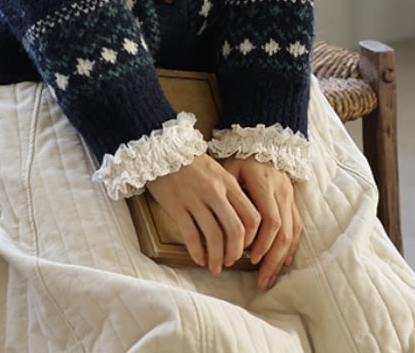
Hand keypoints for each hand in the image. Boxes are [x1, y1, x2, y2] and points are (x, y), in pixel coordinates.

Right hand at [145, 154, 260, 272]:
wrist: (161, 149)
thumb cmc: (191, 162)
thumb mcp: (217, 171)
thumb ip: (230, 192)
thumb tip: (241, 222)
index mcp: (228, 183)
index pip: (251, 217)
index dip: (252, 238)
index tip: (246, 247)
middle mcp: (214, 192)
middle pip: (235, 230)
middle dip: (235, 252)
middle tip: (231, 261)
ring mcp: (194, 199)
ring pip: (213, 236)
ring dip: (217, 256)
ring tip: (215, 265)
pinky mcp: (176, 206)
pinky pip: (190, 235)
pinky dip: (196, 251)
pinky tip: (198, 258)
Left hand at [219, 156, 301, 289]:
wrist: (262, 138)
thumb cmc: (239, 156)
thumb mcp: (229, 168)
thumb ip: (229, 193)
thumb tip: (225, 224)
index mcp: (264, 183)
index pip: (269, 219)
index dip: (262, 242)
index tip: (248, 258)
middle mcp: (281, 192)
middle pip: (284, 232)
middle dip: (273, 259)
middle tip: (261, 281)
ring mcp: (289, 196)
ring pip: (292, 233)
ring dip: (282, 258)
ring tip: (270, 278)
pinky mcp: (293, 200)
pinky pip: (297, 227)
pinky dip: (291, 247)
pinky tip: (283, 262)